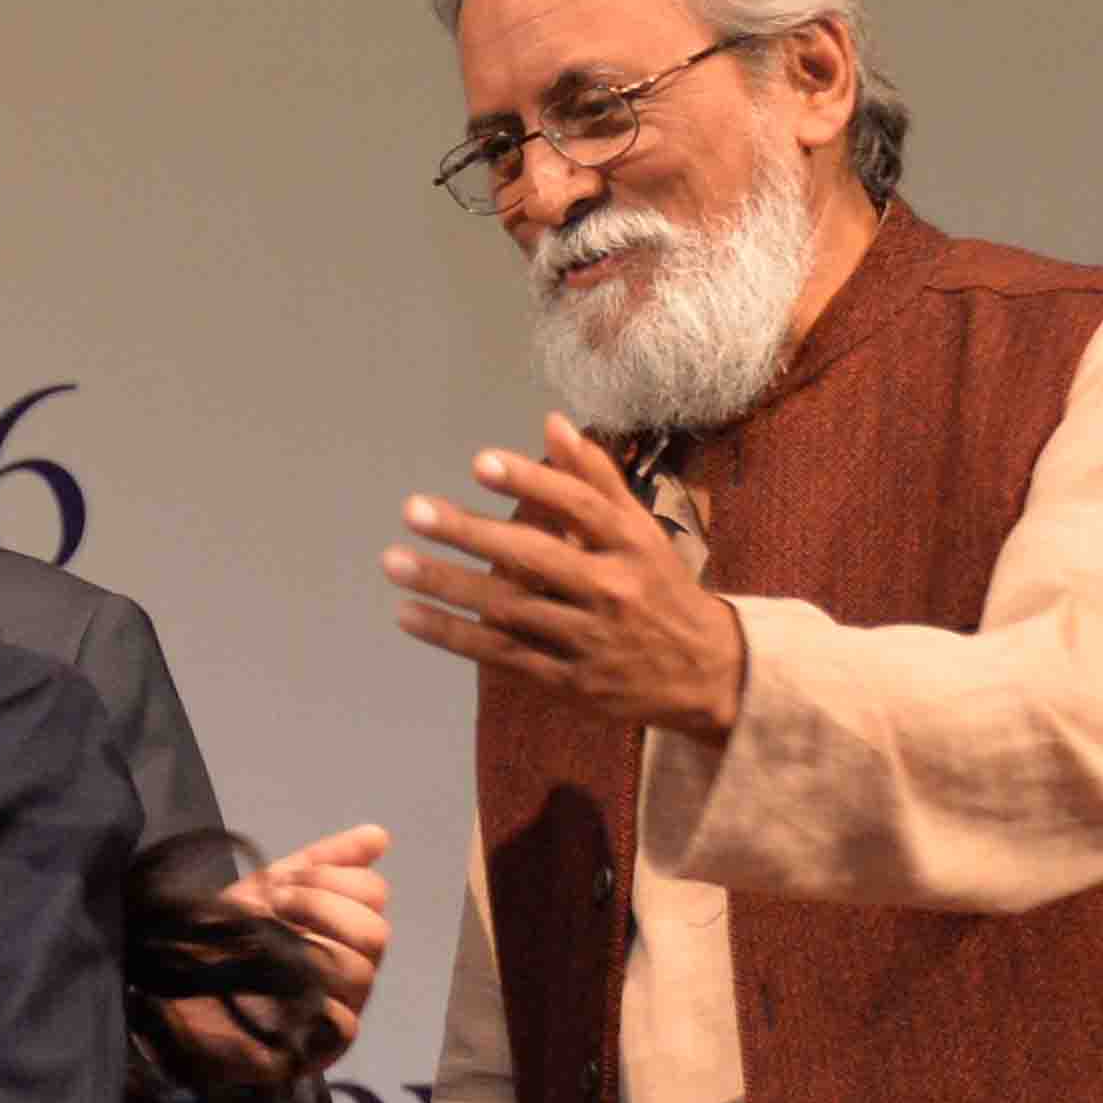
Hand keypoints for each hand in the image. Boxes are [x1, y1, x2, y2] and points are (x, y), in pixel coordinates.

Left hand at [161, 825, 393, 1081]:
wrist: (169, 989)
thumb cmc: (223, 938)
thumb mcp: (267, 889)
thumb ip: (321, 863)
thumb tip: (379, 834)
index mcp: (343, 932)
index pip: (373, 895)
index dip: (332, 879)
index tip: (282, 883)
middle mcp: (350, 970)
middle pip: (375, 933)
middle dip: (322, 907)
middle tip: (276, 906)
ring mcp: (337, 1011)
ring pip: (360, 971)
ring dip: (310, 945)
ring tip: (267, 941)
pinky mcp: (317, 1048)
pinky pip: (343, 1021)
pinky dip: (312, 998)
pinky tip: (277, 982)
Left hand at [386, 418, 747, 740]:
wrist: (708, 674)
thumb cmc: (659, 587)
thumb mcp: (641, 531)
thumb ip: (594, 479)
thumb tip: (551, 422)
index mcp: (633, 545)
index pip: (580, 506)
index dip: (531, 482)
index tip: (480, 462)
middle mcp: (613, 589)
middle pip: (535, 557)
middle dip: (471, 533)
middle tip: (413, 510)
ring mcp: (589, 638)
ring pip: (509, 609)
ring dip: (447, 585)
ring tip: (394, 561)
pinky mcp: (569, 680)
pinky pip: (502, 654)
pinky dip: (453, 636)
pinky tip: (408, 614)